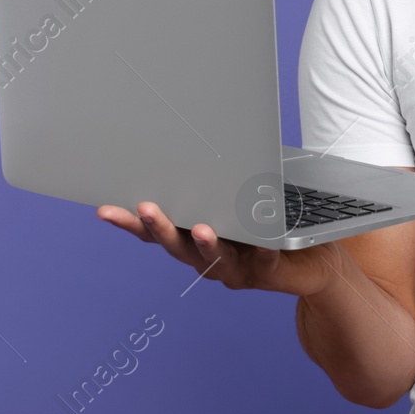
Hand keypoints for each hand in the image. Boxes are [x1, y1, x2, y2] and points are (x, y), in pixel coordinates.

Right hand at [97, 200, 341, 297]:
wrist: (310, 262)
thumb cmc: (264, 225)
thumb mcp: (235, 200)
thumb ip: (213, 182)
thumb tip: (191, 141)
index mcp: (193, 237)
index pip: (154, 232)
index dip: (130, 223)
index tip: (104, 210)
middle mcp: (207, 257)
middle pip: (176, 245)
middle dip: (160, 227)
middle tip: (145, 208)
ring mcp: (236, 268)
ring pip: (215, 259)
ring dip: (206, 244)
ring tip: (201, 228)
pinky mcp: (268, 272)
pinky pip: (265, 261)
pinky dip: (262, 251)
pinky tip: (262, 241)